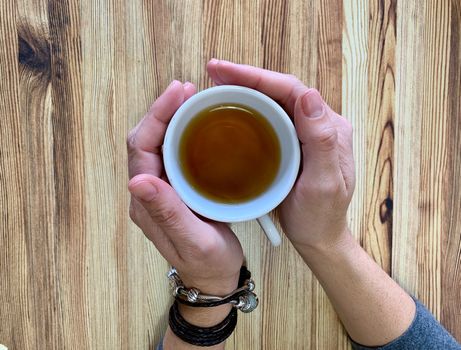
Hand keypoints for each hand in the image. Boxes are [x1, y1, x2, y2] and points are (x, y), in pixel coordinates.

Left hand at [127, 80, 243, 295]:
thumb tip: (137, 180)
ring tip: (191, 99)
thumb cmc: (207, 262)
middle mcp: (148, 191)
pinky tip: (197, 122)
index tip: (179, 93)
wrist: (214, 278)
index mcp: (146, 202)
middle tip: (187, 89)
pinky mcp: (174, 187)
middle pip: (145, 139)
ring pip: (158, 143)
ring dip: (171, 118)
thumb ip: (167, 212)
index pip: (141, 147)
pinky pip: (172, 152)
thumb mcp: (193, 240)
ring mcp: (160, 188)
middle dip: (162, 110)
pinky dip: (181, 131)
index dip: (156, 116)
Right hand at [207, 59, 354, 250]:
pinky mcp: (291, 143)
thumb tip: (309, 95)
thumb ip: (321, 141)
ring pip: (272, 101)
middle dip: (246, 77)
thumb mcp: (323, 184)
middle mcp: (318, 124)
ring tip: (215, 84)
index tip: (224, 71)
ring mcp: (303, 133)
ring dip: (244, 89)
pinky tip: (228, 108)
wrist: (319, 238)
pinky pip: (268, 118)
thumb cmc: (321, 216)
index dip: (257, 76)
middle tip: (213, 72)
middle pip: (279, 90)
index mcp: (329, 127)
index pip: (292, 90)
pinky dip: (247, 109)